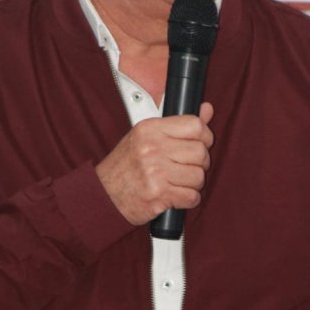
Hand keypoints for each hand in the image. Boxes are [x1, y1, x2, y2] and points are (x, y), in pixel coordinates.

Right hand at [95, 102, 213, 224]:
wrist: (103, 194)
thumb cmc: (124, 166)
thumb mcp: (146, 137)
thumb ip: (178, 124)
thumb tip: (207, 109)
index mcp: (150, 129)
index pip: (194, 125)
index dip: (205, 136)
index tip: (201, 143)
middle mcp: (152, 148)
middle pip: (200, 152)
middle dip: (200, 163)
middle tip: (187, 167)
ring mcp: (155, 172)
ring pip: (198, 176)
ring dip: (193, 183)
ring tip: (179, 182)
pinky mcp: (158, 194)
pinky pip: (192, 197)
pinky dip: (189, 199)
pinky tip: (176, 195)